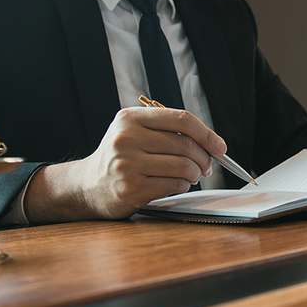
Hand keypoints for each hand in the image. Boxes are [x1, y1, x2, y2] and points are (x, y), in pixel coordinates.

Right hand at [25, 107, 226, 221]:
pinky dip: (183, 186)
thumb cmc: (120, 157)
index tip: (220, 146)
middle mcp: (127, 138)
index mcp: (130, 118)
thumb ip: (166, 130)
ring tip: (192, 175)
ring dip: (195, 174)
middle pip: (186, 145)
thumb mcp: (134, 132)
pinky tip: (177, 185)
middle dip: (205, 158)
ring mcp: (128, 164)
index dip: (207, 134)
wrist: (86, 186)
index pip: (181, 119)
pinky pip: (175, 185)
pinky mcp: (132, 188)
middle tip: (207, 166)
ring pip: (184, 167)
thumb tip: (211, 142)